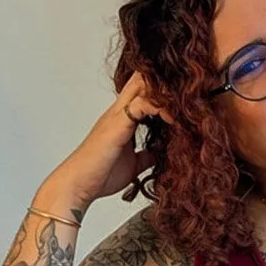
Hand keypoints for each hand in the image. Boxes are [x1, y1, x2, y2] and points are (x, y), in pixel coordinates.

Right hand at [34, 73, 171, 215]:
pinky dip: (160, 108)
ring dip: (164, 93)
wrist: (79, 185)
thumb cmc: (101, 175)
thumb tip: (163, 151)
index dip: (160, 90)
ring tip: (183, 105)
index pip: (140, 91)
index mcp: (121, 119)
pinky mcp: (117, 125)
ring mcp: (116, 116)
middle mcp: (118, 112)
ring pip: (141, 86)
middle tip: (186, 94)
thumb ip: (148, 154)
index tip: (182, 102)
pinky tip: (172, 119)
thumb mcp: (134, 163)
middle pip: (140, 80)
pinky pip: (142, 104)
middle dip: (164, 82)